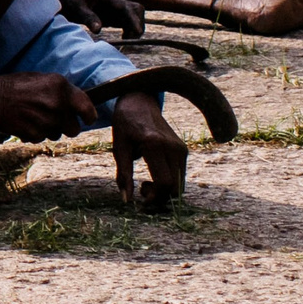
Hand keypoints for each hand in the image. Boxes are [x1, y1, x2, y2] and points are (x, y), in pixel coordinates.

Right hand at [0, 73, 97, 141]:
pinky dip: (35, 133)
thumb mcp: (42, 79)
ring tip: (34, 116)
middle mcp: (58, 105)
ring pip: (57, 134)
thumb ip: (61, 91)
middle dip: (66, 126)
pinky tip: (25, 122)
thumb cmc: (15, 85)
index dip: (89, 117)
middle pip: (74, 129)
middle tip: (53, 118)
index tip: (86, 119)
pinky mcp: (36, 134)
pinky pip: (42, 138)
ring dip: (49, 129)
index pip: (87, 109)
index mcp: (61, 87)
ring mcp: (47, 121)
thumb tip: (76, 103)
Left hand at [49, 0, 144, 37]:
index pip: (126, 7)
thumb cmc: (67, 0)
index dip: (134, 19)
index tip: (136, 32)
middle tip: (130, 38)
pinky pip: (126, 21)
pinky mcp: (111, 15)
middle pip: (135, 9)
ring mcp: (113, 8)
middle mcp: (113, 1)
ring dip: (134, 27)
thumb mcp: (75, 8)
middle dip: (137, 23)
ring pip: (133, 15)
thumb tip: (98, 30)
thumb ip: (88, 17)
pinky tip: (124, 38)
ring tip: (127, 39)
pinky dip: (129, 29)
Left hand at [112, 90, 186, 210]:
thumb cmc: (124, 125)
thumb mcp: (119, 148)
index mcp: (154, 144)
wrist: (139, 103)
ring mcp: (181, 148)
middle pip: (175, 187)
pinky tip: (154, 176)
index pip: (164, 182)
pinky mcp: (183, 149)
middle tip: (142, 191)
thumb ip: (123, 174)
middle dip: (160, 197)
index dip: (155, 197)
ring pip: (180, 184)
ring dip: (165, 191)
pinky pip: (180, 175)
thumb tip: (127, 200)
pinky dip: (169, 182)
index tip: (141, 200)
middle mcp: (172, 146)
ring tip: (146, 183)